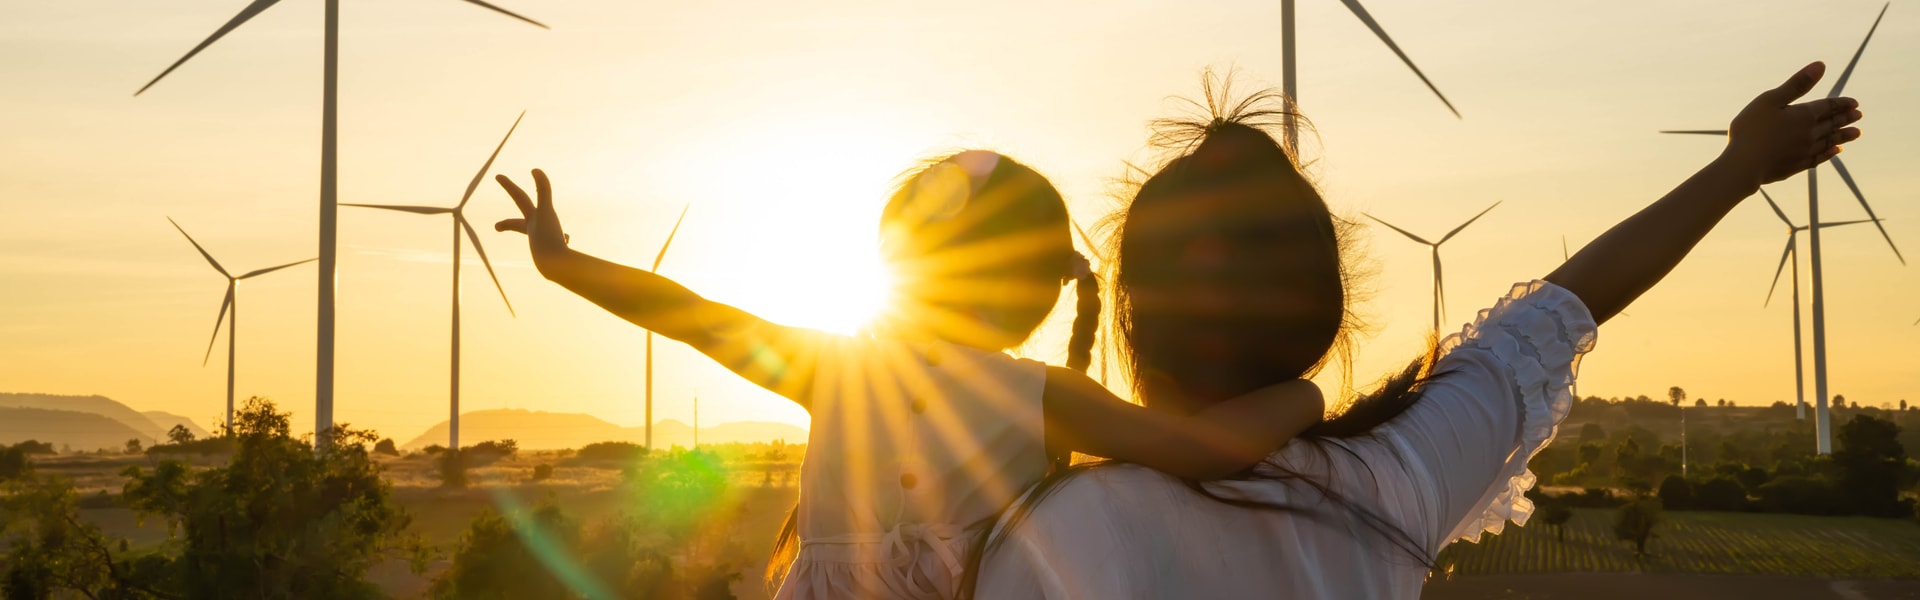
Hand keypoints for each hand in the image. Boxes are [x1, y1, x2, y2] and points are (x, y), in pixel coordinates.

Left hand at [495, 169, 570, 269]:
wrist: (556, 268)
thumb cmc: (548, 239)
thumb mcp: (546, 212)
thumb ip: (543, 190)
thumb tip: (535, 169)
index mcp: (531, 220)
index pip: (519, 198)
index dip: (509, 185)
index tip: (497, 176)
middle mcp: (534, 232)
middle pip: (520, 225)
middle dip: (509, 224)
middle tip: (497, 227)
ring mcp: (542, 245)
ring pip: (546, 235)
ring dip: (553, 234)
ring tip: (563, 237)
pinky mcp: (552, 256)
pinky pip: (560, 245)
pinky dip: (564, 243)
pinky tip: (567, 246)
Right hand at [1720, 62, 1862, 185]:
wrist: (1744, 166)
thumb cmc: (1752, 130)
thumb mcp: (1771, 100)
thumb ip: (1797, 84)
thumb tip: (1821, 65)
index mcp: (1804, 115)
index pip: (1829, 107)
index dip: (1842, 104)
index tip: (1855, 103)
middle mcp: (1810, 133)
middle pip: (1832, 124)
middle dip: (1846, 118)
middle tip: (1859, 116)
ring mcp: (1805, 151)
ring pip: (1830, 141)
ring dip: (1844, 136)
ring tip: (1857, 133)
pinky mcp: (1797, 166)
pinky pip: (1820, 158)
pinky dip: (1830, 153)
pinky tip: (1835, 151)